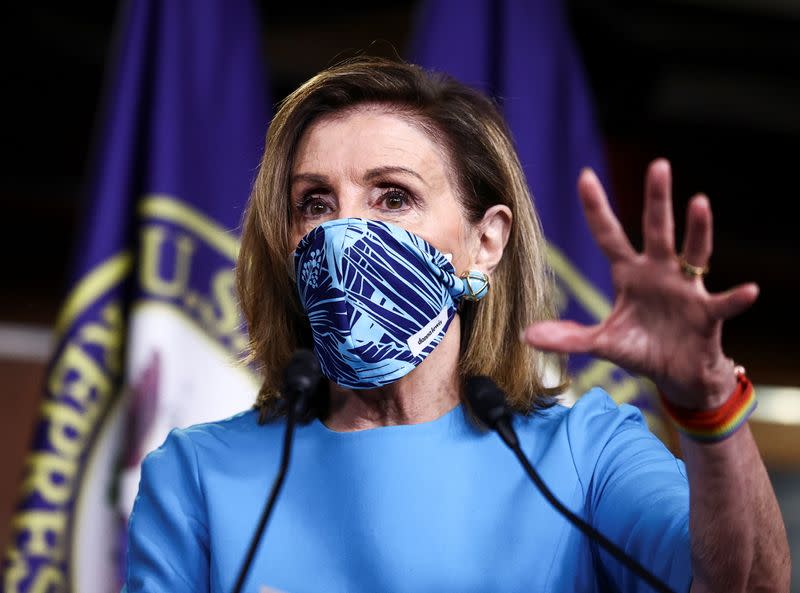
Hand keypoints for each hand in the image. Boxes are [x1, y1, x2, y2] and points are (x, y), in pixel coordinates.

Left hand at [521, 159, 758, 408]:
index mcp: (629, 274)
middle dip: (656, 199)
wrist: (676, 375)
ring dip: (698, 229)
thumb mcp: (602, 343)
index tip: (585, 176)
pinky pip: (724, 303)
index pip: (609, 235)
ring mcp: (685, 289)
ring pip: (693, 253)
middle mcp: (658, 272)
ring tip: (700, 203)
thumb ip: (568, 338)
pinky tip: (749, 290)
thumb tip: (527, 336)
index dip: (597, 208)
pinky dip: (736, 297)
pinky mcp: (708, 313)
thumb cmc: (641, 349)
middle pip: (655, 230)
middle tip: (658, 164)